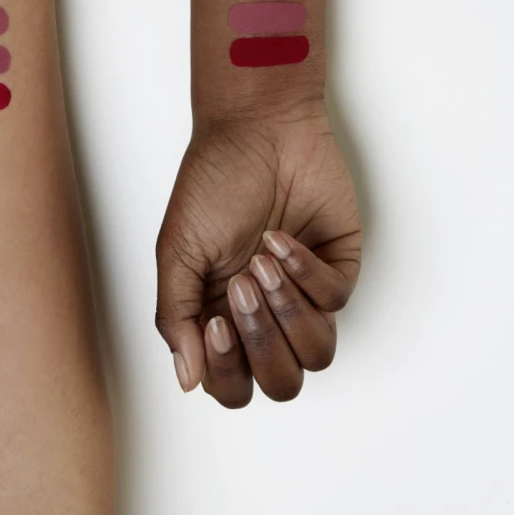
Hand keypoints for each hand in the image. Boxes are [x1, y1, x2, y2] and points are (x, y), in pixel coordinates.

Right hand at [156, 100, 362, 405]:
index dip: (228, 370)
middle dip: (262, 344)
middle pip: (280, 381)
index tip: (215, 322)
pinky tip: (280, 238)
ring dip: (287, 311)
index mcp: (221, 315)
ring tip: (262, 262)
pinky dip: (305, 271)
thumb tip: (185, 379)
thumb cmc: (211, 183)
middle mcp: (265, 314)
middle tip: (243, 287)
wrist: (255, 130)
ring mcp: (304, 293)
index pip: (232, 384)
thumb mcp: (177, 250)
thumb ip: (176, 316)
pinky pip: (334, 300)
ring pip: (316, 352)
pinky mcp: (337, 267)